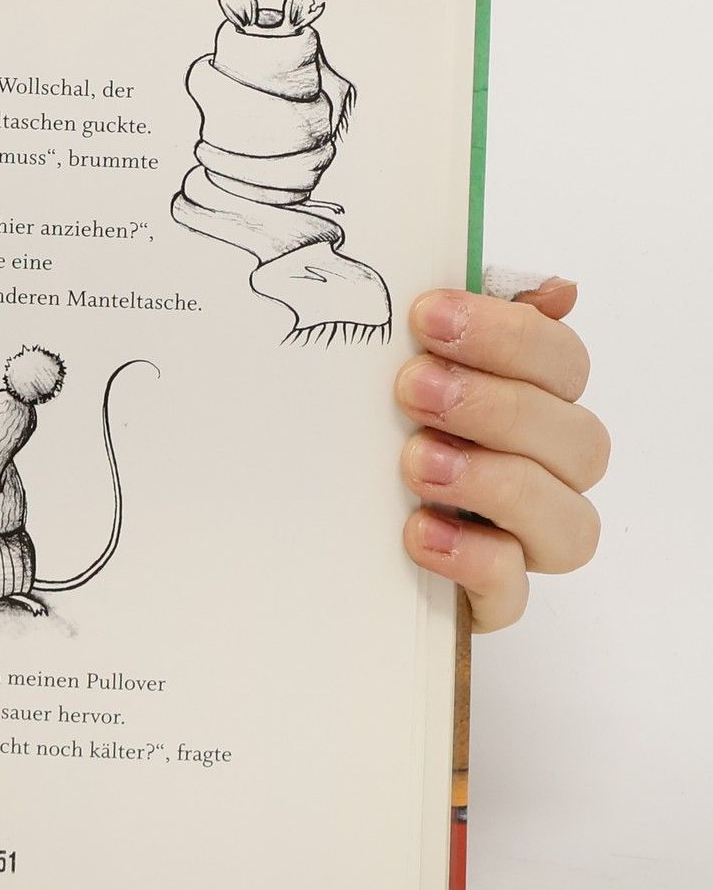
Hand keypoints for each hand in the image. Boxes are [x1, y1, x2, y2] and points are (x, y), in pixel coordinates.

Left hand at [396, 279, 608, 631]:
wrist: (311, 520)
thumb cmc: (373, 430)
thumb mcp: (400, 365)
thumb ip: (463, 323)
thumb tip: (555, 290)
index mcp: (534, 405)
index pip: (562, 362)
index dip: (508, 335)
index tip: (428, 315)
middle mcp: (545, 473)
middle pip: (578, 440)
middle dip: (497, 407)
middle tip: (414, 387)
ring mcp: (523, 541)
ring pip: (569, 524)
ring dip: (495, 484)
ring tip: (418, 462)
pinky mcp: (488, 599)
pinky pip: (512, 592)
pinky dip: (473, 559)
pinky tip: (421, 531)